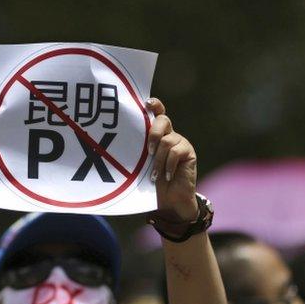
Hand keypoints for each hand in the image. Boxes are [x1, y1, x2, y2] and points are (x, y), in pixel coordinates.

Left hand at [146, 98, 198, 221]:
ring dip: (158, 160)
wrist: (169, 200)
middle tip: (148, 152)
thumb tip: (115, 144)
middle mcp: (169, 134)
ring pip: (167, 140)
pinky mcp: (189, 152)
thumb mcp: (140, 165)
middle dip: (153, 133)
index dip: (154, 105)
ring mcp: (180, 142)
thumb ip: (137, 151)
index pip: (157, 113)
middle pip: (163, 120)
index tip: (146, 103)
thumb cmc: (149, 182)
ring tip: (154, 174)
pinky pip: (177, 152)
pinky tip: (167, 176)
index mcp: (156, 134)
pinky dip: (168, 165)